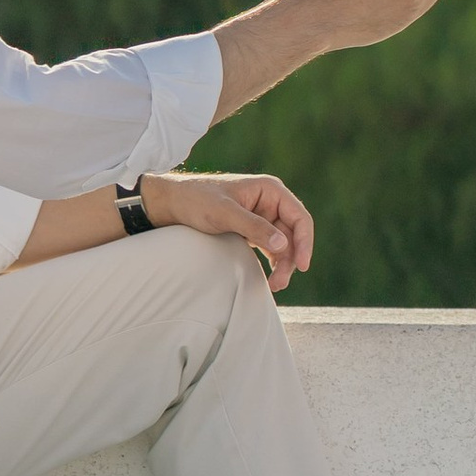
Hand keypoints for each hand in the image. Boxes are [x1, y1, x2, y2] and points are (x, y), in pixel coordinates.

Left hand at [141, 169, 315, 293]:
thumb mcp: (224, 213)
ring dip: (282, 264)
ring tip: (274, 285)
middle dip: (290, 259)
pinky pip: (270, 248)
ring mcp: (261, 216)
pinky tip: (270, 277)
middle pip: (292, 235)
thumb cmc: (196, 200)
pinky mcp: (251, 229)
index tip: (303, 265)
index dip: (305, 242)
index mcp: (270, 190)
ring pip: (283, 244)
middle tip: (279, 283)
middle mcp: (270, 202)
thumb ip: (254, 227)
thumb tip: (283, 245)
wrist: (171, 203)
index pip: (299, 218)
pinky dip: (272, 262)